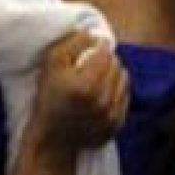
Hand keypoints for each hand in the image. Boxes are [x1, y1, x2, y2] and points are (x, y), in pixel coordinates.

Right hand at [26, 31, 129, 151]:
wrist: (52, 139)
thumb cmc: (49, 98)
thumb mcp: (51, 64)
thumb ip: (72, 43)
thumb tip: (93, 35)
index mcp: (86, 86)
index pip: (104, 53)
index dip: (97, 46)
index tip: (89, 49)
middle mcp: (102, 102)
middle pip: (116, 65)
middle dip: (106, 60)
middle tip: (92, 63)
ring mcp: (111, 116)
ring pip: (124, 79)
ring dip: (113, 74)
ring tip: (98, 76)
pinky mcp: (117, 126)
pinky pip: (125, 97)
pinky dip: (116, 91)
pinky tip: (102, 93)